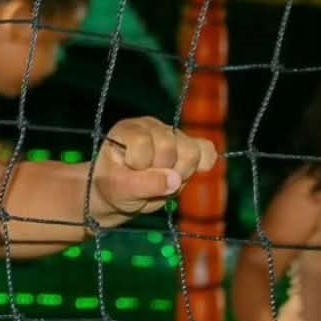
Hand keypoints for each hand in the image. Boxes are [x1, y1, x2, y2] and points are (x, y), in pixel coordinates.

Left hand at [89, 117, 216, 227]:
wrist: (121, 194)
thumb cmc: (114, 187)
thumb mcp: (119, 189)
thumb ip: (144, 183)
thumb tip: (175, 179)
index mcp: (128, 130)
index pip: (144, 143)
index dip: (139, 165)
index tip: (127, 173)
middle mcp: (151, 126)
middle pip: (170, 147)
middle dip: (160, 172)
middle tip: (147, 180)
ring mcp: (172, 135)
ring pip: (191, 152)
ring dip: (178, 174)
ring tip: (162, 180)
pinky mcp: (188, 146)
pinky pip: (207, 152)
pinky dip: (201, 166)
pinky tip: (184, 175)